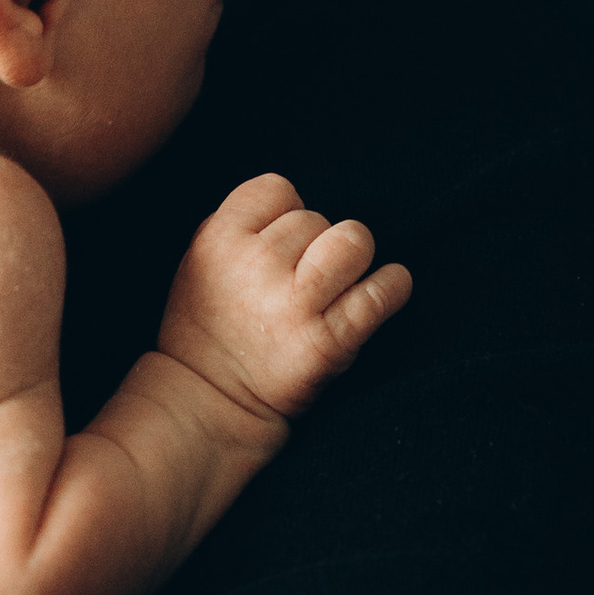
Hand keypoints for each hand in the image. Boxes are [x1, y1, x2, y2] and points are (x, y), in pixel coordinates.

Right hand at [157, 174, 411, 426]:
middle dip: (316, 248)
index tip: (281, 250)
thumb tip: (304, 211)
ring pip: (353, 241)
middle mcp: (255, 264)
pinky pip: (382, 291)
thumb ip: (244, 227)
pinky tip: (383, 294)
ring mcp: (292, 304)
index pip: (278, 189)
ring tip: (339, 287)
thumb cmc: (211, 330)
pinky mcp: (326, 342)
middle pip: (318, 218)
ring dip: (355, 261)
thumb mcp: (201, 263)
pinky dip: (392, 288)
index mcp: (217, 240)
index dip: (286, 215)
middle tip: (301, 285)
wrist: (208, 404)